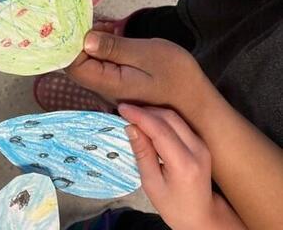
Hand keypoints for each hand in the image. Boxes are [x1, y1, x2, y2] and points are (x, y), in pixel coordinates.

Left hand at [66, 31, 211, 118]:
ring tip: (111, 28)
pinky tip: (116, 38)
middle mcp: (103, 88)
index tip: (84, 23)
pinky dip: (104, 49)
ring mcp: (109, 87)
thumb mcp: (146, 54)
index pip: (73, 65)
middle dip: (83, 40)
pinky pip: (101, 65)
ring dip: (94, 43)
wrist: (196, 101)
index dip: (72, 43)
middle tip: (103, 24)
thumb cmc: (176, 76)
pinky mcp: (117, 83)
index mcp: (108, 82)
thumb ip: (114, 48)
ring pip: (89, 63)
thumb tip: (85, 40)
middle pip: (78, 63)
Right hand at [121, 104, 245, 229]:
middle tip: (124, 111)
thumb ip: (143, 153)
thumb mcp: (151, 184)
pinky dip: (161, 118)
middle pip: (169, 118)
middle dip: (145, 111)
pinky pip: (179, 123)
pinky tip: (147, 121)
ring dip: (153, 112)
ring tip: (133, 115)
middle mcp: (197, 149)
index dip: (139, 116)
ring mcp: (202, 144)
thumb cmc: (174, 205)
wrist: (202, 216)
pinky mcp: (200, 142)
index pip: (160, 130)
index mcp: (184, 163)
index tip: (121, 109)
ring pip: (175, 117)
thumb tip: (131, 127)